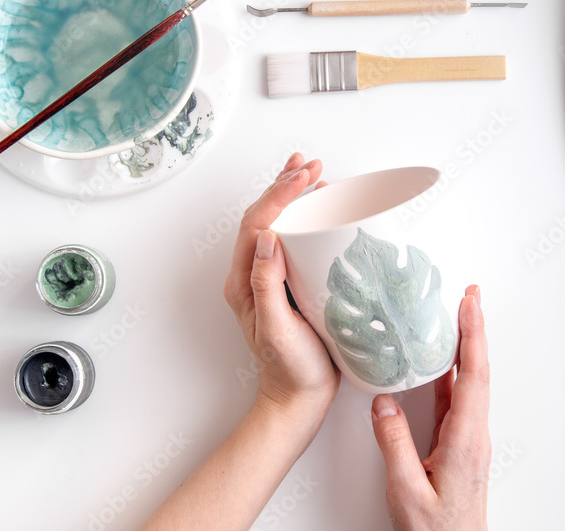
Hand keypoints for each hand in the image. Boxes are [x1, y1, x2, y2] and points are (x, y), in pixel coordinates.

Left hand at [223, 153, 340, 435]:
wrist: (299, 398)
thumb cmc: (289, 369)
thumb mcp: (276, 328)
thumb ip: (267, 284)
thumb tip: (268, 236)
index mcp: (243, 282)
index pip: (257, 225)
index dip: (279, 196)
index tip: (304, 178)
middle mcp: (253, 274)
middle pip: (264, 216)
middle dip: (285, 186)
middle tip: (310, 165)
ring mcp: (272, 278)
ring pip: (277, 224)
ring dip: (292, 196)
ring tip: (310, 172)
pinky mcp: (291, 283)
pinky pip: (294, 241)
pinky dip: (305, 218)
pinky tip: (321, 209)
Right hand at [371, 285, 489, 529]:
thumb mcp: (406, 490)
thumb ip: (394, 444)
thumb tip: (384, 401)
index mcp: (465, 440)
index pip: (473, 376)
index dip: (473, 336)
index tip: (470, 304)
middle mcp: (473, 434)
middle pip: (477, 370)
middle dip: (474, 328)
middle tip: (469, 294)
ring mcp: (468, 438)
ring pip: (469, 382)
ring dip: (465, 346)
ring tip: (457, 316)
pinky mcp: (459, 444)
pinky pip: (457, 398)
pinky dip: (452, 370)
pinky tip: (441, 360)